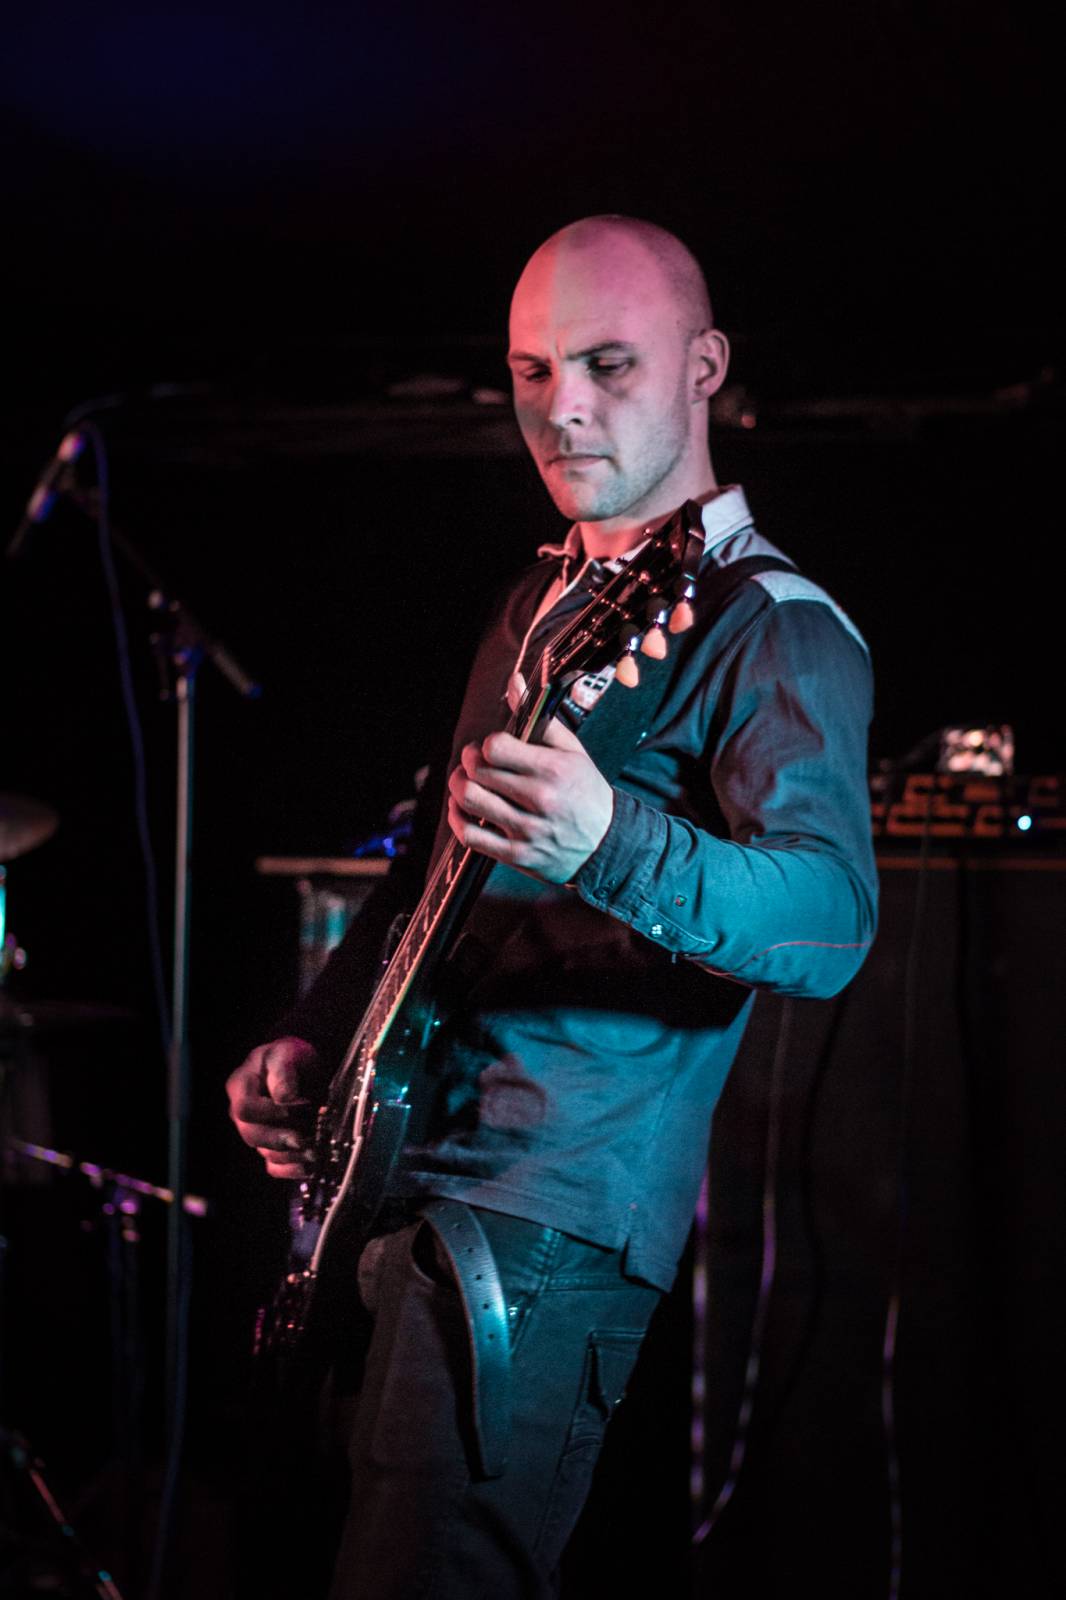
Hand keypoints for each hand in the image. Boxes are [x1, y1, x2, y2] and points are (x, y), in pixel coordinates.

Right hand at [226, 1035, 320, 1179]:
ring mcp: (256, 1132)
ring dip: (291, 1156)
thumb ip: (283, 1073)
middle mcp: (242, 1114)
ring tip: (314, 1151)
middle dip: (280, 1139)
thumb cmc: (290, 1057)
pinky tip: (309, 1166)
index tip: (297, 1106)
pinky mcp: (271, 1146)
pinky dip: (292, 1170)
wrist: (301, 1068)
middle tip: (304, 1138)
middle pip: (252, 1135)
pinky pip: (275, 1167)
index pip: (245, 1108)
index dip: (269, 1112)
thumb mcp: (286, 1054)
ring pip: (265, 1153)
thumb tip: (285, 1097)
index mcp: (240, 1087)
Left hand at [447, 677, 613, 882]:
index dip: (486, 744)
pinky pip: (470, 836)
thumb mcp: (571, 751)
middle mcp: (539, 800)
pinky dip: (457, 819)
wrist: (608, 844)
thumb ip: (538, 717)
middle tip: (474, 761)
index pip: (495, 748)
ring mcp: (527, 830)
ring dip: (458, 787)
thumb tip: (514, 682)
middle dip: (468, 761)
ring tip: (467, 781)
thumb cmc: (586, 792)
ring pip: (469, 802)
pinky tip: (464, 809)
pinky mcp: (517, 855)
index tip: (490, 747)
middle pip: (477, 772)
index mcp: (553, 770)